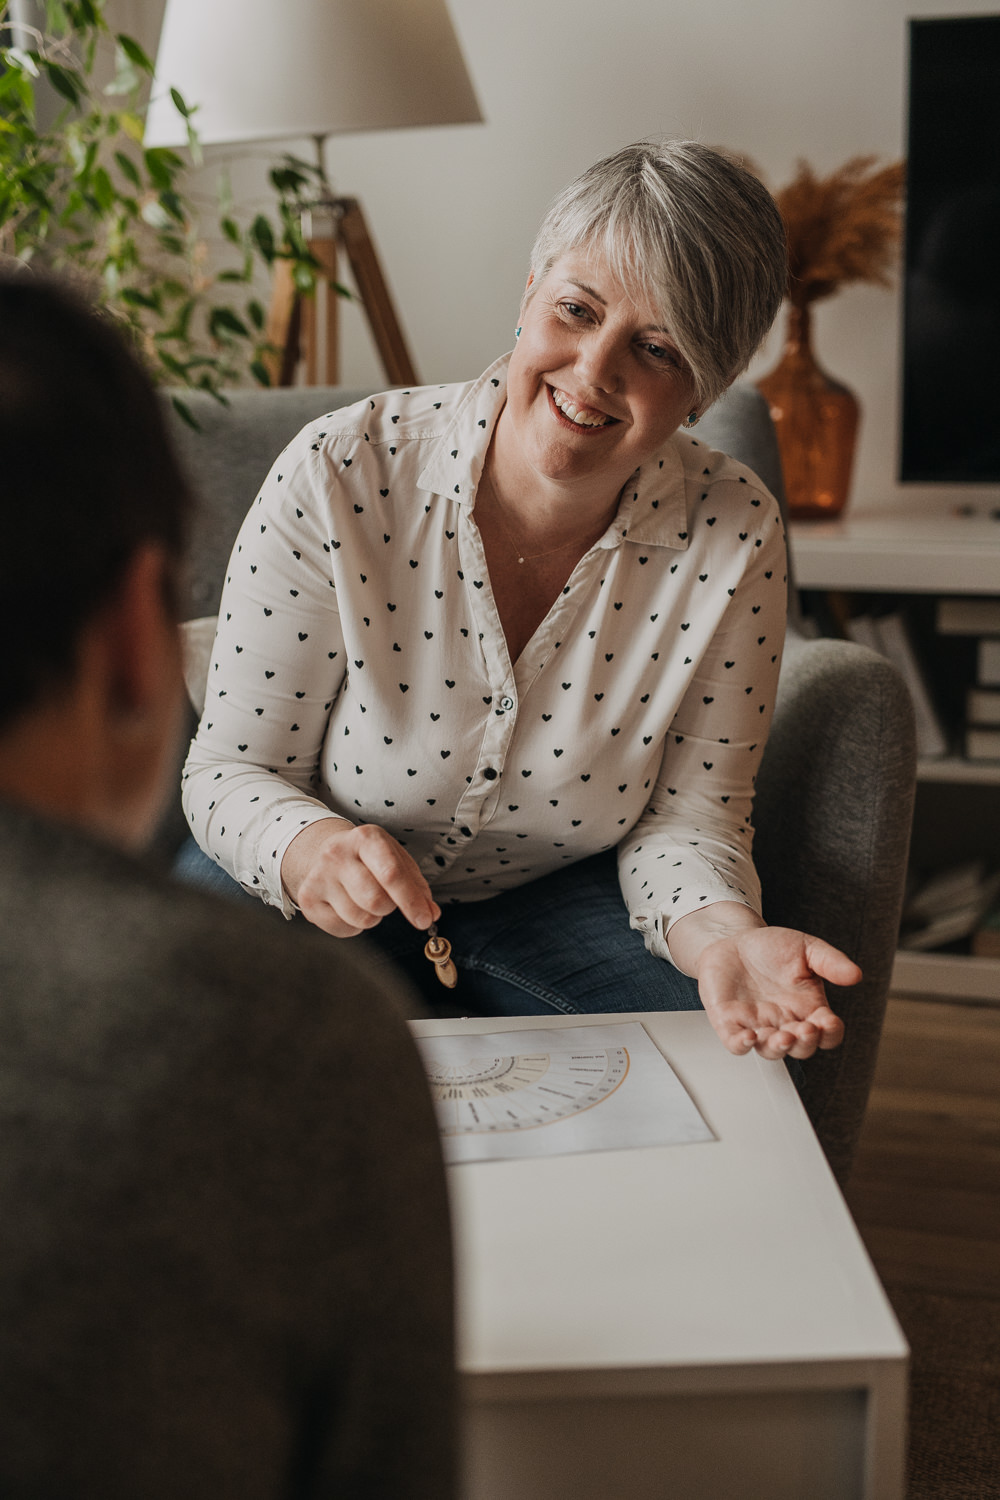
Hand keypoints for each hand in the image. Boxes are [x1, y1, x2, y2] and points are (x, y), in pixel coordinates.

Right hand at [281, 819, 439, 938]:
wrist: (322, 852)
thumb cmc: (368, 859)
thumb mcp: (396, 860)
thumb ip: (417, 887)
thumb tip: (431, 914)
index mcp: (365, 838)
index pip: (391, 874)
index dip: (411, 901)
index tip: (424, 920)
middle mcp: (337, 853)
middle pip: (376, 901)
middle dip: (389, 908)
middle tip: (385, 899)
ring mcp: (318, 876)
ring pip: (361, 918)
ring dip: (372, 917)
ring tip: (364, 899)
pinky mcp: (307, 899)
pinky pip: (343, 929)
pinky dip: (353, 926)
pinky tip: (348, 907)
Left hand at [694, 925, 860, 1059]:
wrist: (734, 940)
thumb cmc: (772, 948)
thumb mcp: (806, 948)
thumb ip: (830, 962)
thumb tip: (855, 975)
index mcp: (808, 1009)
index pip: (827, 1033)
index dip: (830, 1033)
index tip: (829, 1022)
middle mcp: (785, 1023)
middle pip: (801, 1048)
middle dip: (805, 1043)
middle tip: (805, 1030)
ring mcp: (758, 1025)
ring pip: (771, 1050)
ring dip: (778, 1048)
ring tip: (782, 1037)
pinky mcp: (730, 1023)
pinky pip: (736, 1043)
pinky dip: (741, 1044)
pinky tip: (747, 1036)